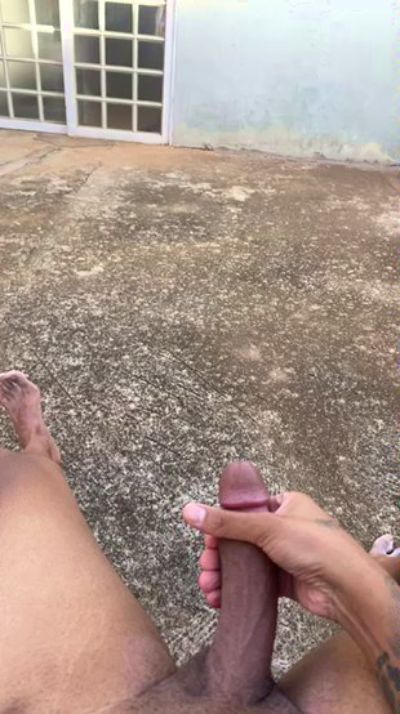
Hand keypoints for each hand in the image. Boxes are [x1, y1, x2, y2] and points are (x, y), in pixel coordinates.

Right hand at [183, 492, 374, 621]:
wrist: (345, 589)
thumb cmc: (315, 547)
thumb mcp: (266, 528)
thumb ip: (226, 522)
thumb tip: (188, 510)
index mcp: (285, 504)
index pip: (244, 511)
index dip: (222, 526)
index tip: (207, 542)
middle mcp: (284, 528)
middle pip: (240, 539)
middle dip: (218, 556)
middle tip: (205, 569)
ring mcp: (284, 555)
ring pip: (245, 563)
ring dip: (223, 575)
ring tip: (208, 588)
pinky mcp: (284, 581)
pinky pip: (253, 583)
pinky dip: (236, 590)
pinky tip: (219, 598)